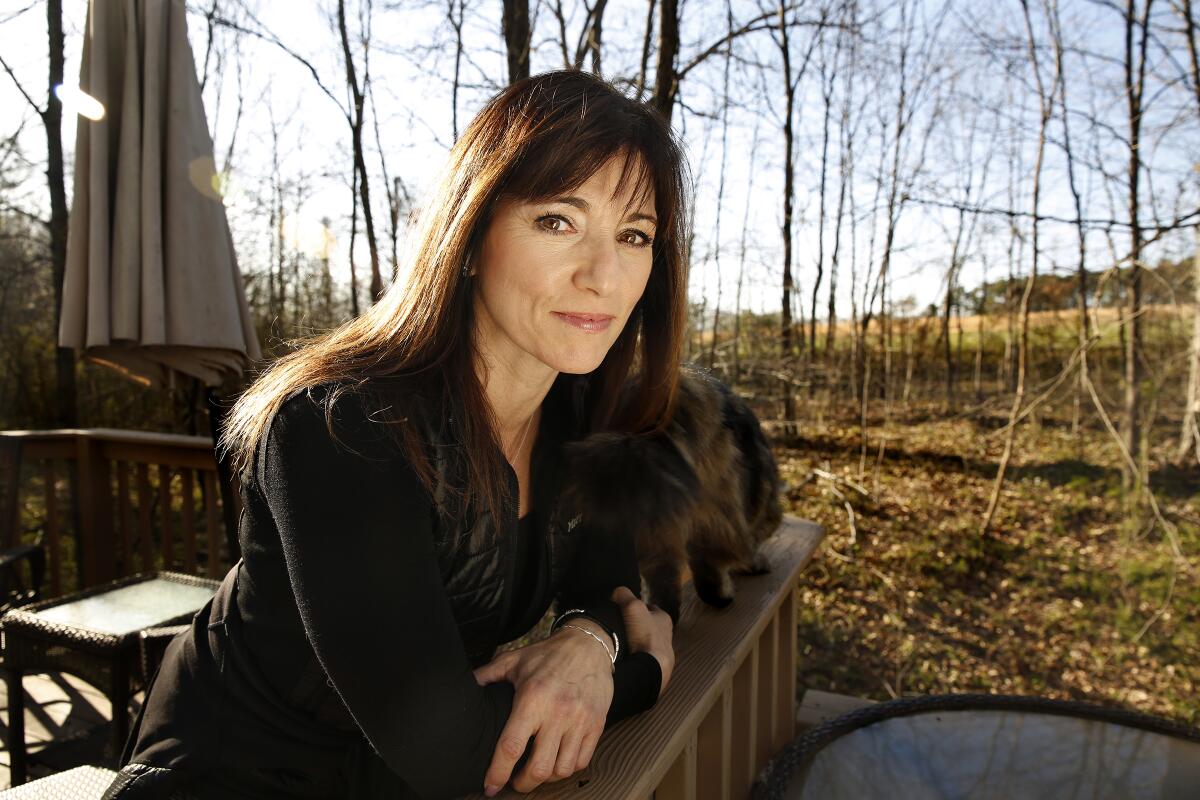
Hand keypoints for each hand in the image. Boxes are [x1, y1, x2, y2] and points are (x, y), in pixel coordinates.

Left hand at [472, 624, 614, 794]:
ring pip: (561, 770)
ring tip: (536, 771)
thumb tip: (464, 686)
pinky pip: (581, 761)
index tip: (491, 786)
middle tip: (515, 782)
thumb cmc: (548, 654)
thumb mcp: (513, 660)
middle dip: (523, 784)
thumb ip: (487, 675)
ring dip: (545, 778)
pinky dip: (567, 769)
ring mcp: (579, 721)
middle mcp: (557, 712)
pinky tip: (556, 762)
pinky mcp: (596, 725)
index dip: (498, 772)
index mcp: (532, 698)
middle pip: (539, 768)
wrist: (588, 645)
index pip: (511, 746)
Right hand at [611, 586, 674, 693]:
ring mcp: (663, 654)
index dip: (638, 607)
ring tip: (621, 644)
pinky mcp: (657, 669)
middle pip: (650, 627)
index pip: (651, 609)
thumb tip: (617, 592)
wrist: (650, 668)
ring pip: (647, 644)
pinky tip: (626, 657)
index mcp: (664, 619)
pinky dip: (636, 657)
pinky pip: (644, 658)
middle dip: (638, 626)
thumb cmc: (644, 635)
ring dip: (636, 643)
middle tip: (622, 626)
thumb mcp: (632, 607)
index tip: (625, 610)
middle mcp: (667, 635)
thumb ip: (624, 595)